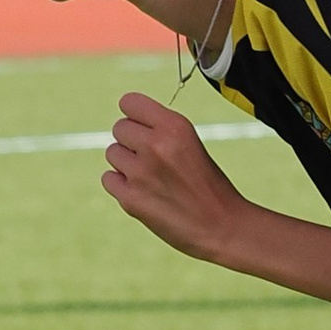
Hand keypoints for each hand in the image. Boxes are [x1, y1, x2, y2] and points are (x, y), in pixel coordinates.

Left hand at [103, 90, 259, 264]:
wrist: (222, 227)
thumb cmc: (210, 186)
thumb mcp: (190, 144)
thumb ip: (160, 131)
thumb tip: (129, 125)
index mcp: (175, 126)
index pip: (129, 102)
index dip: (135, 116)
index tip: (144, 127)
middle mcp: (155, 144)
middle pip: (119, 128)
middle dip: (132, 141)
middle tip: (153, 158)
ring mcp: (140, 172)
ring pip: (112, 153)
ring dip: (126, 163)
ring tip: (151, 177)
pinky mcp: (130, 198)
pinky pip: (108, 179)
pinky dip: (121, 185)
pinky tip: (143, 192)